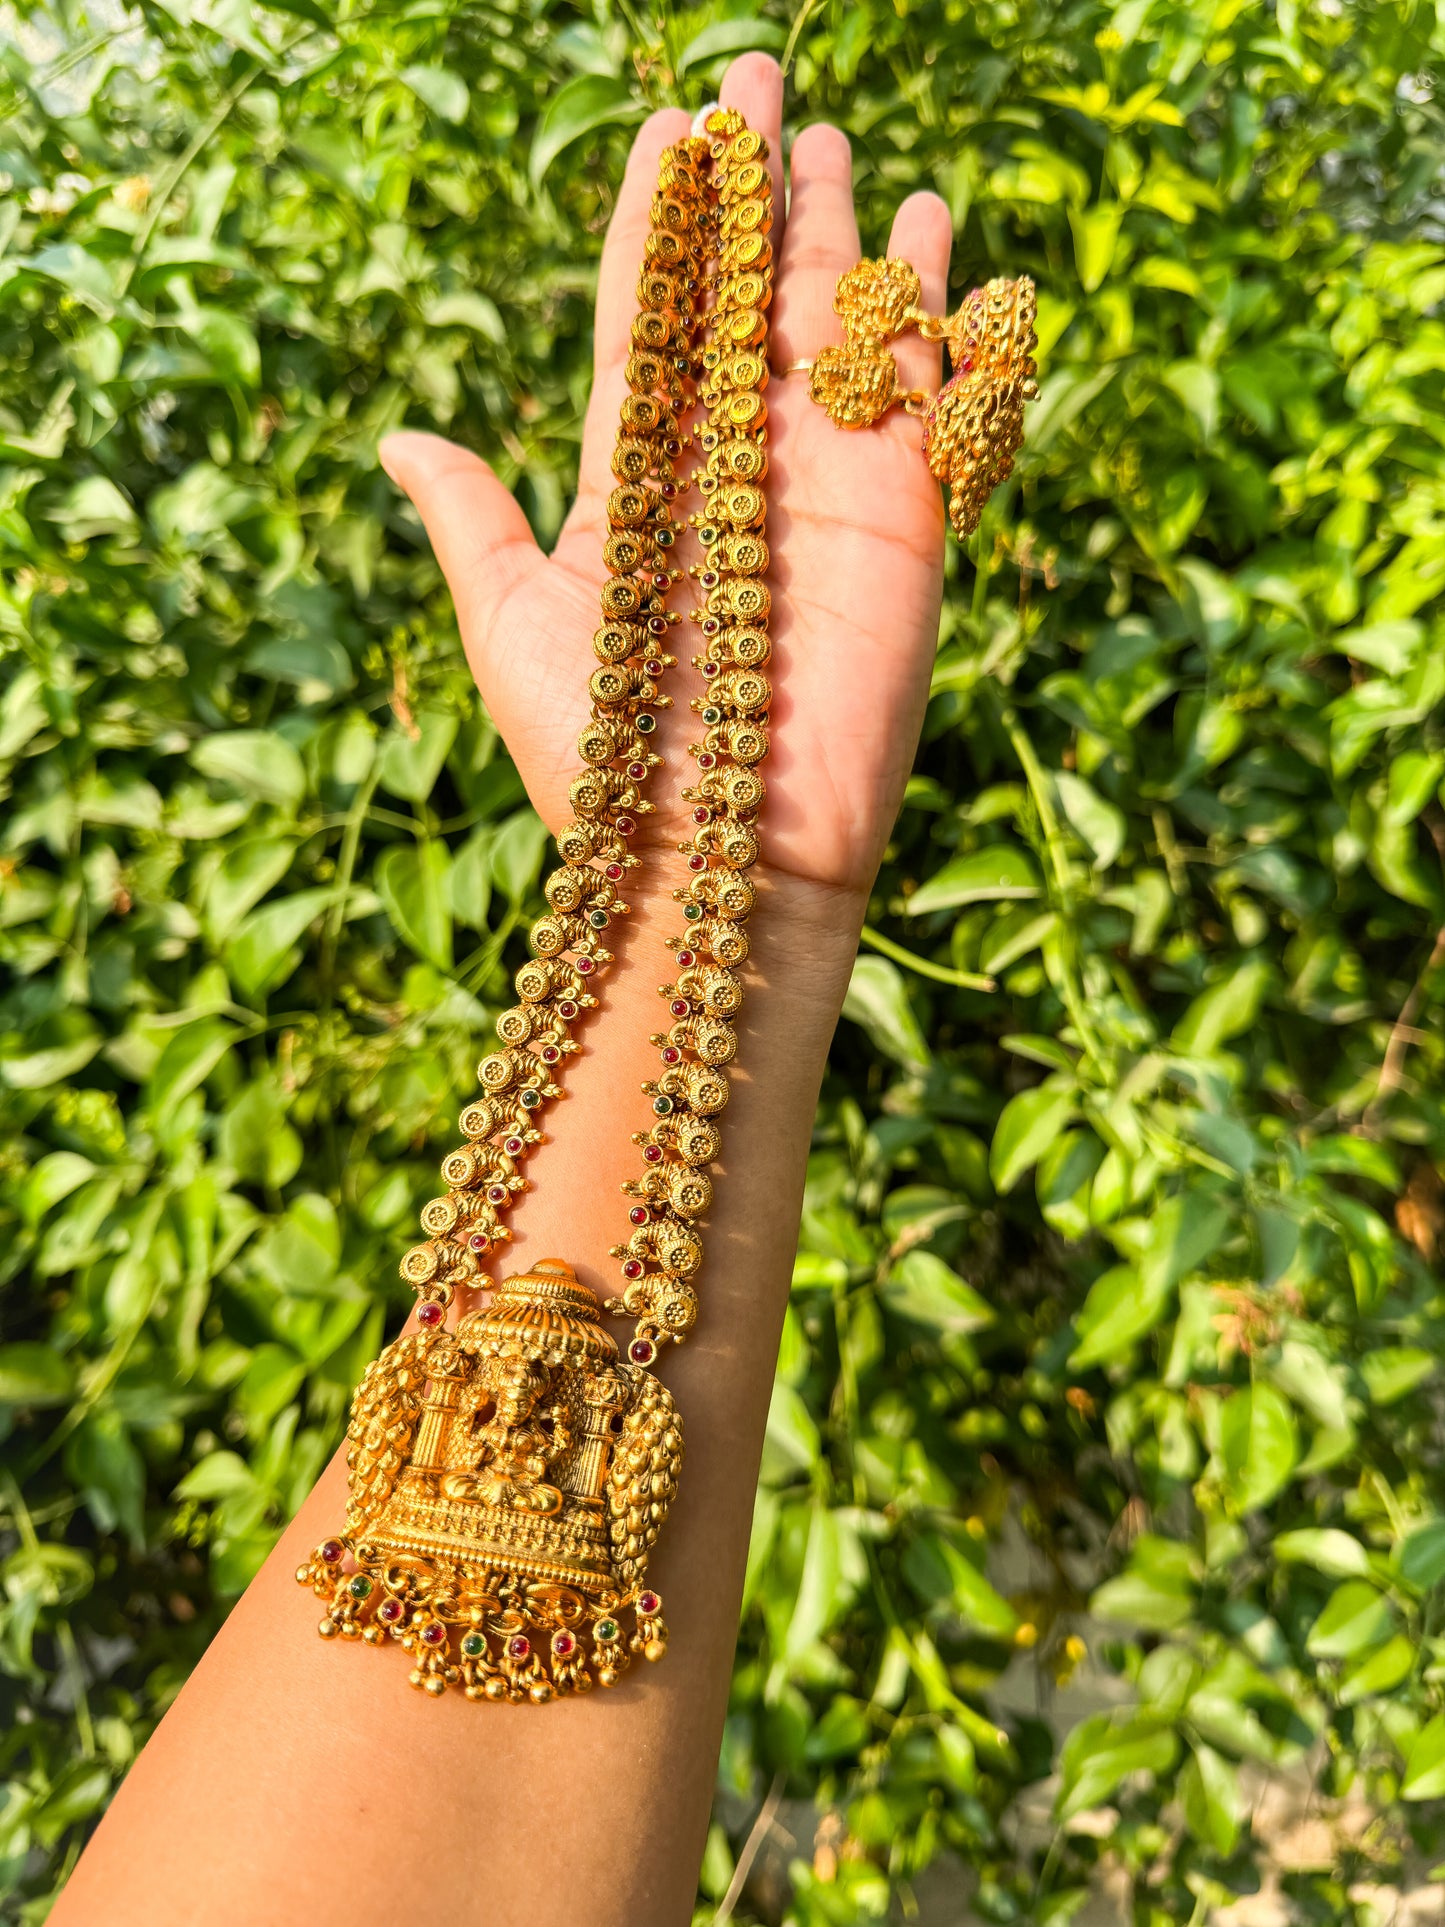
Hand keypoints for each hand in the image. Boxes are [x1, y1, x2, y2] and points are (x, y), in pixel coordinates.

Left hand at [380, 53, 952, 905]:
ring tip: (824, 137)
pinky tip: (924, 223)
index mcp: (641, 481)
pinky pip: (924, 387)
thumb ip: (474, 519)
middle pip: (744, 299)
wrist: (719, 858)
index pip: (649, 322)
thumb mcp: (510, 623)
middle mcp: (735, 468)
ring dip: (830, 228)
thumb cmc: (602, 757)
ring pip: (832, 324)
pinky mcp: (905, 513)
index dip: (658, 227)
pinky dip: (928, 305)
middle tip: (750, 81)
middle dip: (750, 192)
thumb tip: (403, 438)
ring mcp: (826, 484)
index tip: (667, 134)